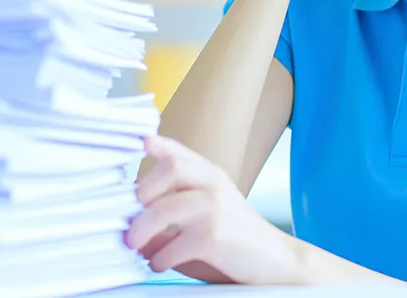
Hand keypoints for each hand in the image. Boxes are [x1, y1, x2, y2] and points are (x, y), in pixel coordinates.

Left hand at [126, 136, 299, 284]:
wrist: (276, 262)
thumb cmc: (235, 240)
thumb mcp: (205, 213)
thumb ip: (173, 205)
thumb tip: (130, 215)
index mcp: (210, 174)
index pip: (177, 149)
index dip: (153, 144)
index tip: (135, 145)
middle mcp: (213, 184)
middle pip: (170, 168)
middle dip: (143, 192)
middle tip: (132, 216)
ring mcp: (215, 208)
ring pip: (164, 208)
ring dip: (141, 230)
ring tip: (136, 245)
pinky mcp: (214, 236)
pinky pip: (173, 245)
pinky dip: (159, 259)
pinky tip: (161, 263)